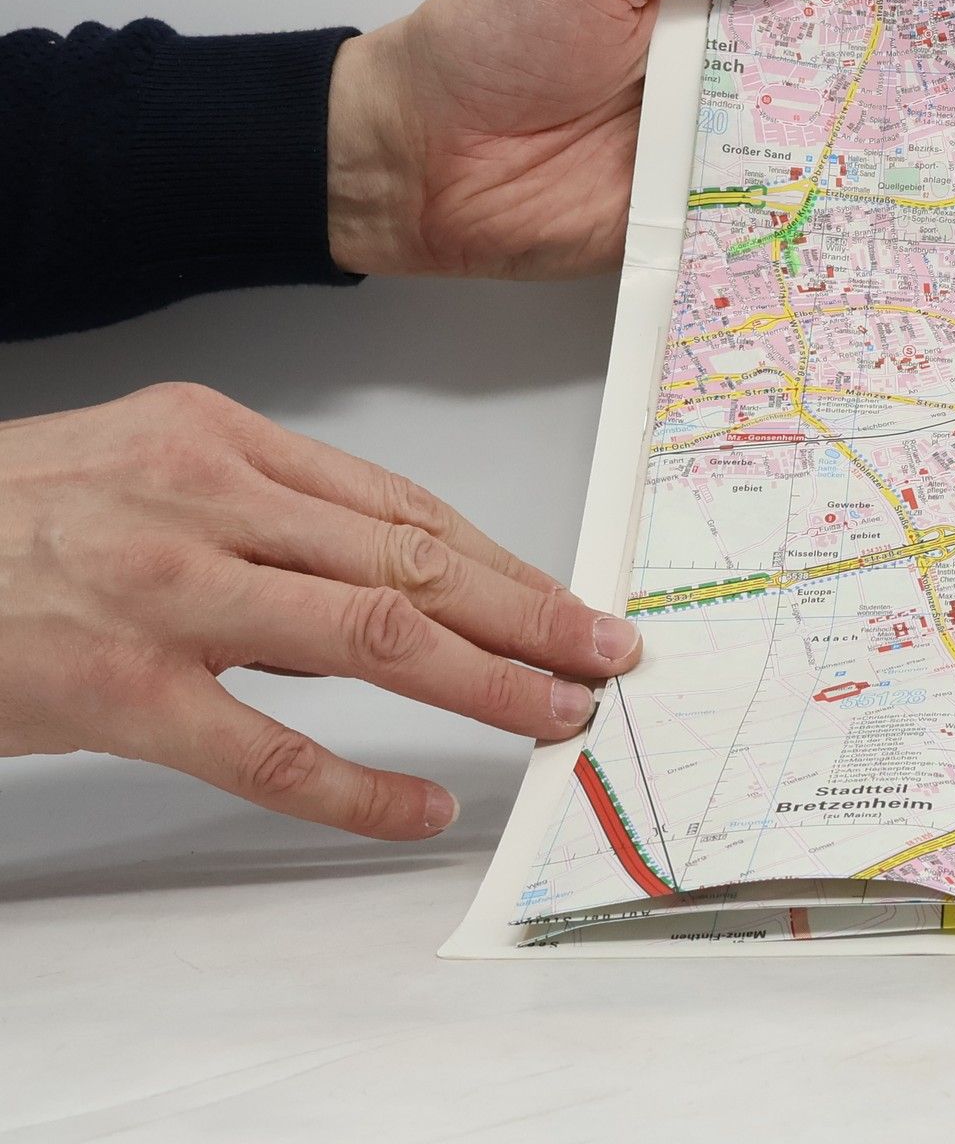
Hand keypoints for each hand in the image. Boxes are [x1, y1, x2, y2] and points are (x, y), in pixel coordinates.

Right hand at [0, 382, 641, 837]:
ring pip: (373, 633)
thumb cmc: (11, 519)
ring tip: (556, 714)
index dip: (501, 558)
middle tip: (603, 651)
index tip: (565, 596)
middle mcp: (209, 499)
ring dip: (486, 680)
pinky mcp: (118, 691)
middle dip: (528, 612)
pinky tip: (418, 809)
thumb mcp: (144, 468)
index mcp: (222, 438)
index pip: (403, 504)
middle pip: (413, 560)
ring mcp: (167, 592)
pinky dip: (355, 785)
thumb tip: (384, 575)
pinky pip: (265, 747)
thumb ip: (262, 510)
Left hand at [326, 0, 849, 277]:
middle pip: (822, 58)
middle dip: (886, 49)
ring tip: (954, 112)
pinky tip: (886, 195)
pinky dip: (814, 205)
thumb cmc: (497, 33)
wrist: (418, 154)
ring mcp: (709, 143)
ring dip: (863, 128)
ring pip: (810, 135)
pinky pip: (769, 209)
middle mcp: (714, 67)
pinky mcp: (700, 213)